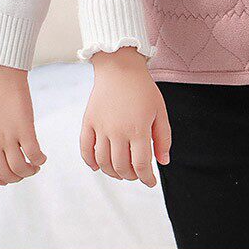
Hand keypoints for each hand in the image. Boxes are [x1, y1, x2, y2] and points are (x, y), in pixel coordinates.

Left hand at [0, 60, 46, 185]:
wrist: (1, 76)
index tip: (5, 180)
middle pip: (4, 173)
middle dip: (16, 178)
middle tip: (24, 172)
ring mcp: (8, 136)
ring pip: (19, 168)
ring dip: (29, 172)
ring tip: (34, 167)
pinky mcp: (24, 129)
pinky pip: (34, 154)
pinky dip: (40, 160)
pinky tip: (42, 157)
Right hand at [80, 47, 170, 187]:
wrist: (119, 66)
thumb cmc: (142, 88)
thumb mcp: (160, 111)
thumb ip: (163, 138)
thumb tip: (162, 162)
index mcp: (138, 129)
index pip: (141, 165)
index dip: (147, 179)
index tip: (150, 182)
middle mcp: (118, 131)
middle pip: (121, 167)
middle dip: (131, 176)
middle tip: (136, 174)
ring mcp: (101, 127)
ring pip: (103, 162)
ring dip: (112, 172)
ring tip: (120, 171)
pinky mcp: (88, 121)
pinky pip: (85, 148)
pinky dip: (90, 162)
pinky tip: (98, 166)